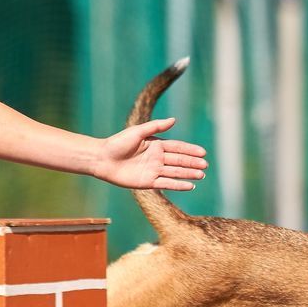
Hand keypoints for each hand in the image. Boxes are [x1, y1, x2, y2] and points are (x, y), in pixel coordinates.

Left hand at [93, 117, 207, 190]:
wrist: (102, 159)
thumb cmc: (118, 143)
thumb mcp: (137, 132)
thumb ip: (155, 127)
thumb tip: (174, 120)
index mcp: (156, 145)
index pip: (177, 148)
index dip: (190, 150)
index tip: (202, 153)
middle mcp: (157, 158)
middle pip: (179, 161)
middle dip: (192, 163)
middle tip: (205, 166)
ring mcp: (154, 171)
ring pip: (175, 173)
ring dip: (188, 174)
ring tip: (201, 175)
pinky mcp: (148, 182)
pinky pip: (167, 184)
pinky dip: (178, 185)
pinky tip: (190, 186)